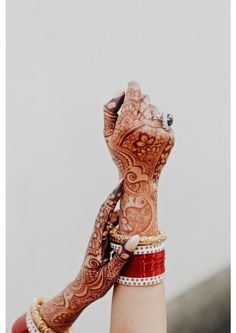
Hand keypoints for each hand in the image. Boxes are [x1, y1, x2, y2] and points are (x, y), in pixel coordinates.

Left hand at [38, 181, 138, 332]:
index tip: (119, 185)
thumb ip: (122, 256)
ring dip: (118, 206)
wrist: (83, 290)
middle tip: (126, 182)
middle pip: (106, 211)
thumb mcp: (110, 272)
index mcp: (96, 241)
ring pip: (109, 218)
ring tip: (130, 196)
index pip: (104, 214)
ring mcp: (100, 238)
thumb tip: (136, 238)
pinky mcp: (103, 242)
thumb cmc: (94, 283)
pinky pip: (112, 227)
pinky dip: (120, 218)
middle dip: (115, 196)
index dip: (112, 199)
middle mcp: (97, 236)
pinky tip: (128, 216)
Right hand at [104, 82, 174, 235]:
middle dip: (139, 102)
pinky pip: (163, 119)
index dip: (133, 87)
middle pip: (145, 99)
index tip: (132, 84)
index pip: (134, 95)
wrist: (140, 175)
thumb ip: (110, 110)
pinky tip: (150, 136)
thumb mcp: (108, 134)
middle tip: (134, 114)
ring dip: (148, 113)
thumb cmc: (121, 154)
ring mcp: (159, 131)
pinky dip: (156, 123)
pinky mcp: (170, 136)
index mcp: (127, 125)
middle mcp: (144, 126)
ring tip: (142, 130)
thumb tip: (121, 91)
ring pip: (155, 108)